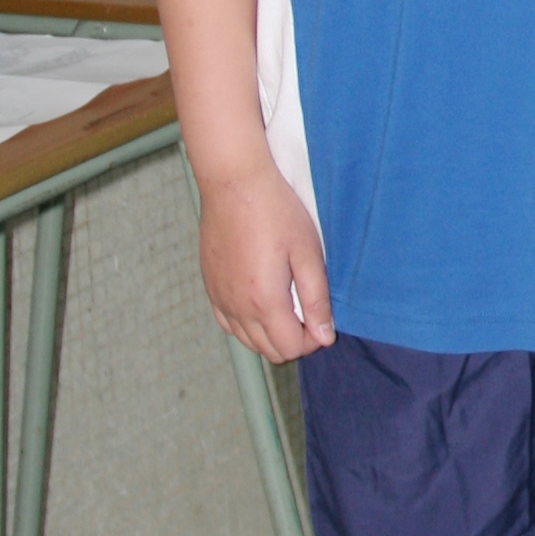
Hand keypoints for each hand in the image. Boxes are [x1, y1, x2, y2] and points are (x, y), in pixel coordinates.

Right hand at [197, 160, 334, 360]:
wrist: (235, 185)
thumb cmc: (275, 213)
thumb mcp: (308, 254)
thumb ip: (316, 300)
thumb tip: (324, 336)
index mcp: (264, 301)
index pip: (290, 347)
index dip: (313, 340)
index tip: (322, 319)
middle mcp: (237, 307)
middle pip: (268, 350)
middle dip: (294, 340)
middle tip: (308, 313)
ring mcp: (219, 298)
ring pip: (247, 340)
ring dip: (271, 334)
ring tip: (288, 305)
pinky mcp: (210, 287)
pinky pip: (228, 323)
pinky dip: (247, 324)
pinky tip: (261, 303)